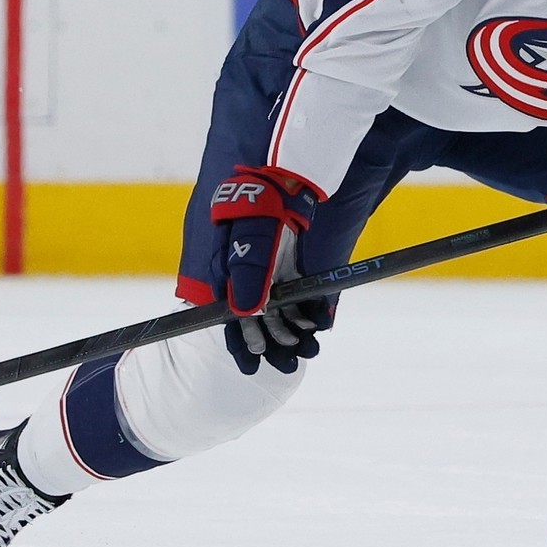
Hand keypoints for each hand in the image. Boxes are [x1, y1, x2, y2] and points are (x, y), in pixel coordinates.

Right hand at [209, 165, 328, 374]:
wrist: (285, 180)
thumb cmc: (261, 207)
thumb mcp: (252, 238)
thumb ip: (250, 274)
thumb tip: (245, 313)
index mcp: (228, 275)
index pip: (230, 317)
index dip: (241, 343)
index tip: (253, 365)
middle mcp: (246, 279)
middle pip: (257, 320)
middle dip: (273, 343)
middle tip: (291, 364)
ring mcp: (268, 274)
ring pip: (279, 312)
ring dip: (292, 331)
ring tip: (309, 348)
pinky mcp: (288, 268)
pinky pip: (296, 295)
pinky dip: (306, 310)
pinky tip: (318, 323)